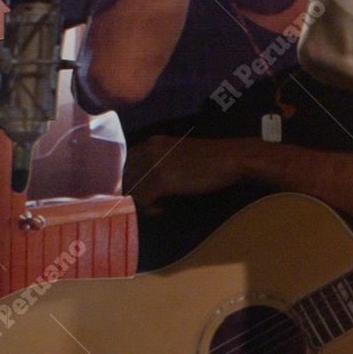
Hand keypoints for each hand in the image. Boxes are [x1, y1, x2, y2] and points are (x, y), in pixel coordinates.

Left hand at [123, 135, 246, 203]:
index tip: (130, 193)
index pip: (123, 162)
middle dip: (129, 193)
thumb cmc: (210, 159)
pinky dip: (149, 209)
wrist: (229, 159)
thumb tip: (144, 180)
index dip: (124, 179)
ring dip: (139, 202)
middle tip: (140, 205)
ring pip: (131, 189)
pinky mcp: (162, 180)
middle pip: (123, 176)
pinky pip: (143, 200)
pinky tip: (161, 211)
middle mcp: (148, 150)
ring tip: (152, 208)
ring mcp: (153, 165)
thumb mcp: (178, 153)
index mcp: (151, 142)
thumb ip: (159, 161)